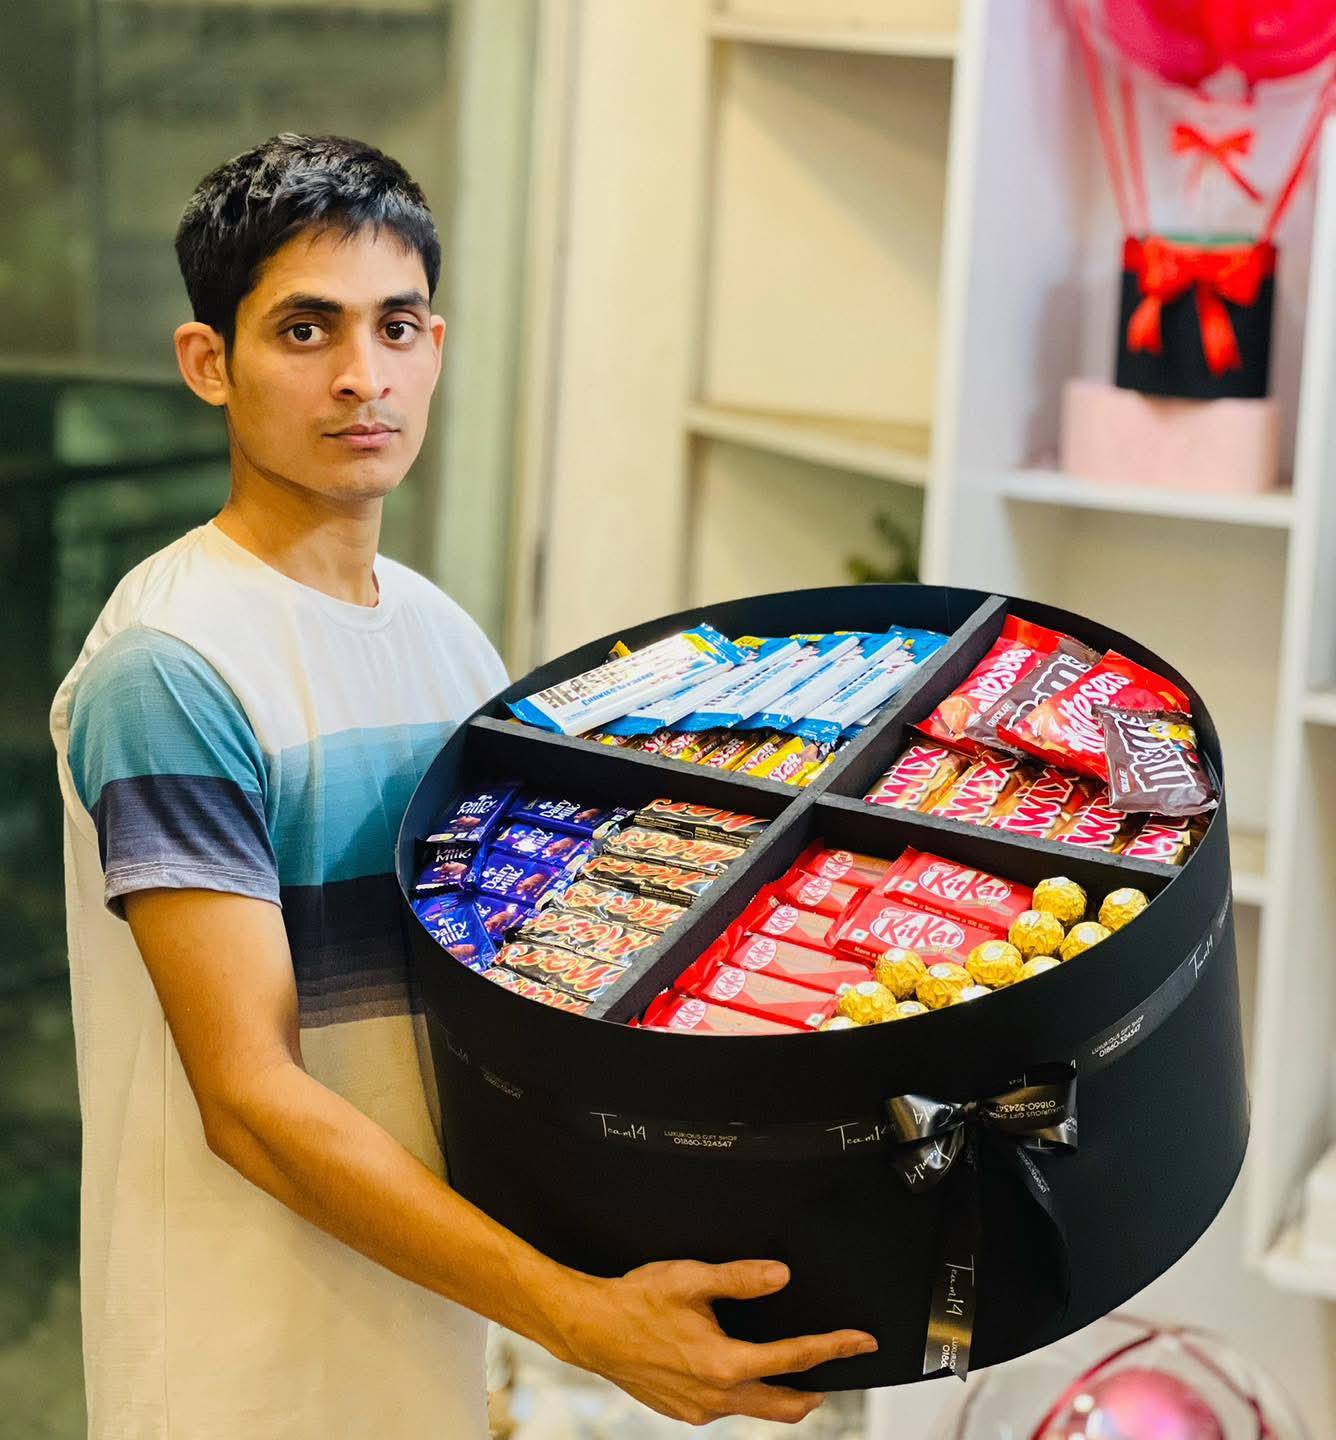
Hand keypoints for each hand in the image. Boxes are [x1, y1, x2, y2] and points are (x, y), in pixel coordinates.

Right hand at [549, 1258, 877, 1425]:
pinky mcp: (682, 1412)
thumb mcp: (692, 1279)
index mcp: (724, 1364)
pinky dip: (743, 1395)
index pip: (795, 1358)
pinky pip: (725, 1409)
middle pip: (784, 1405)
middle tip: (835, 1376)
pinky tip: (737, 1373)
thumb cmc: (636, 1301)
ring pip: (754, 1409)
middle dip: (815, 1392)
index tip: (861, 1343)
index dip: (834, 1348)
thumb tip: (780, 1276)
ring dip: (777, 1394)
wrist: (591, 1330)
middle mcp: (716, 1396)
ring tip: (790, 1374)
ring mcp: (699, 1410)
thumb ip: (740, 1278)